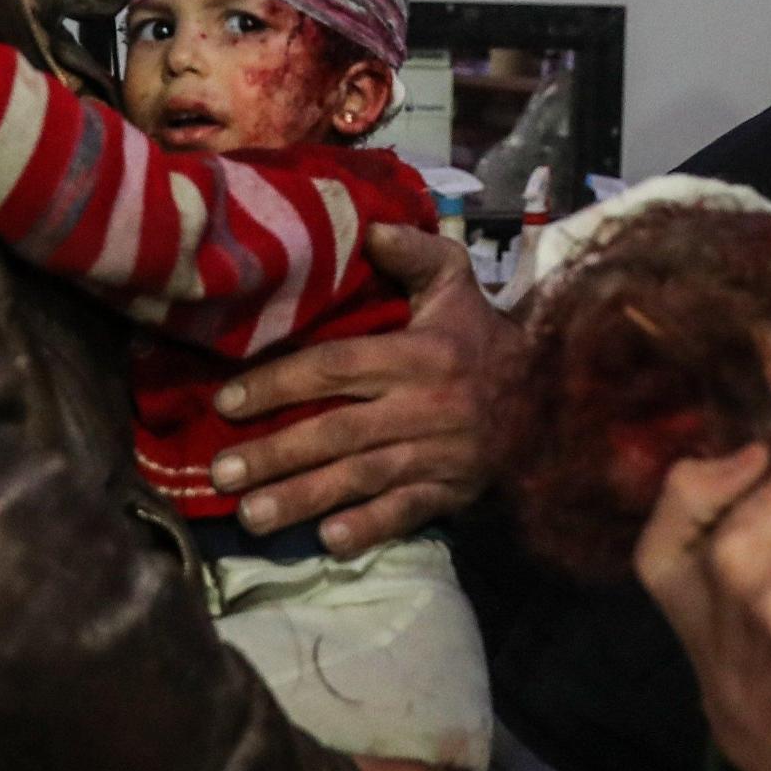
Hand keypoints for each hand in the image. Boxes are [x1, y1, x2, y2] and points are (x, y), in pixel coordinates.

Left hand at [212, 225, 519, 553]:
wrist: (549, 393)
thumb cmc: (479, 333)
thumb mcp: (453, 280)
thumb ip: (411, 253)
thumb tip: (367, 228)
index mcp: (420, 352)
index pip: (338, 366)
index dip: (279, 383)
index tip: (228, 401)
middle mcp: (427, 406)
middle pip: (338, 431)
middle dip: (276, 454)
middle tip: (221, 472)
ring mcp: (439, 454)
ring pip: (363, 478)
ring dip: (304, 499)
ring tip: (249, 516)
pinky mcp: (452, 491)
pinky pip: (407, 513)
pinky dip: (369, 529)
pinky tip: (328, 542)